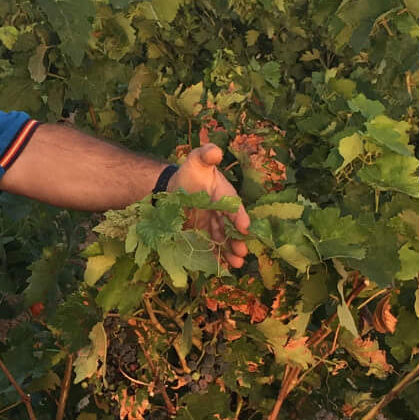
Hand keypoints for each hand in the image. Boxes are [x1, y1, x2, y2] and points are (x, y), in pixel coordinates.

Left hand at [173, 143, 250, 268]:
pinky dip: (216, 257)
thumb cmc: (191, 173)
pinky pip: (211, 246)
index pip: (233, 206)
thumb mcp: (197, 160)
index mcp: (224, 194)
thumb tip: (214, 150)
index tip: (244, 228)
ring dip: (230, 252)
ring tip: (237, 265)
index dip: (238, 216)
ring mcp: (212, 224)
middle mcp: (221, 211)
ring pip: (223, 239)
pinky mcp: (201, 233)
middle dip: (237, 240)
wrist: (174, 186)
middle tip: (242, 253)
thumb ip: (206, 155)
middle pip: (231, 227)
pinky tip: (222, 269)